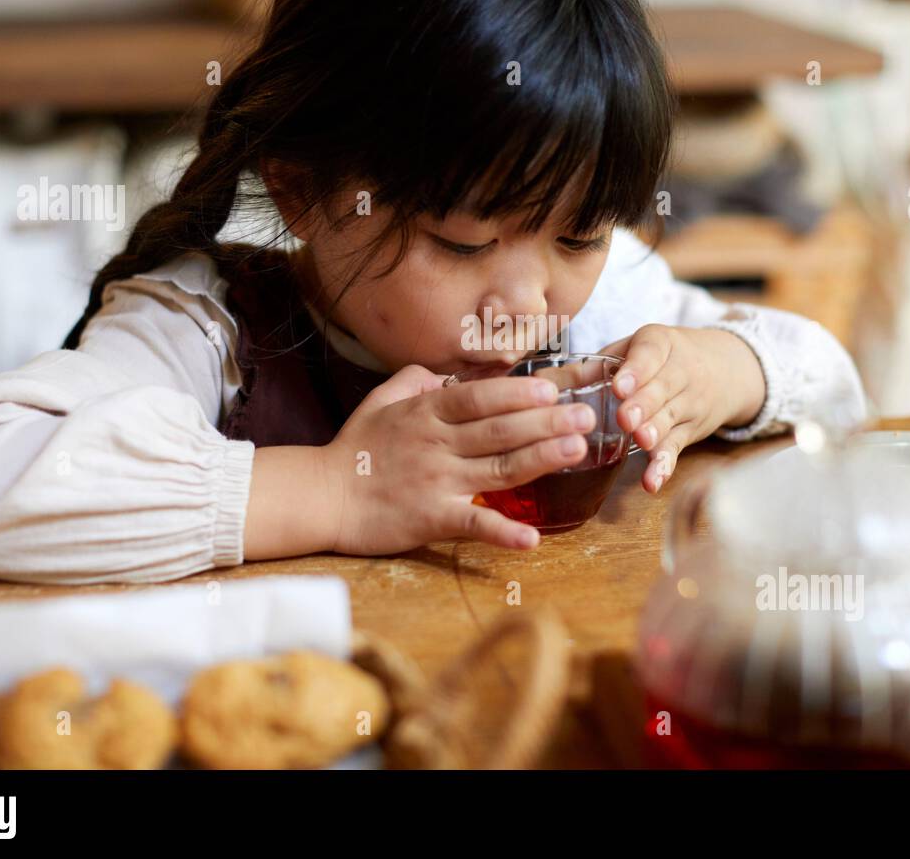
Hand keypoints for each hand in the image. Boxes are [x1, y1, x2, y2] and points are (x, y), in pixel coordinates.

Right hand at [322, 365, 597, 553]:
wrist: (321, 496)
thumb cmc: (354, 449)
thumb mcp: (380, 401)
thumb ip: (415, 380)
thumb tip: (443, 372)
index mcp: (427, 413)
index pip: (480, 397)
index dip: (518, 392)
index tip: (553, 387)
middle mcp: (436, 443)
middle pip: (500, 429)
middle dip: (548, 420)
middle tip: (588, 415)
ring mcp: (436, 481)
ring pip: (498, 468)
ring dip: (542, 458)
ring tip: (578, 449)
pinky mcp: (431, 519)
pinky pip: (473, 523)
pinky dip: (503, 532)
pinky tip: (532, 538)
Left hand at [599, 324, 765, 492]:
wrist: (725, 367)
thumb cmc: (660, 359)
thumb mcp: (631, 350)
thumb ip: (588, 368)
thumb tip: (540, 385)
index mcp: (660, 343)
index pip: (650, 354)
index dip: (636, 371)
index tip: (620, 386)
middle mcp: (680, 371)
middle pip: (662, 389)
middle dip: (644, 404)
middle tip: (626, 419)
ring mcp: (689, 403)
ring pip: (671, 418)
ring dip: (656, 431)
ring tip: (642, 441)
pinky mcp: (690, 431)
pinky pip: (677, 448)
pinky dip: (665, 466)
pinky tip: (652, 482)